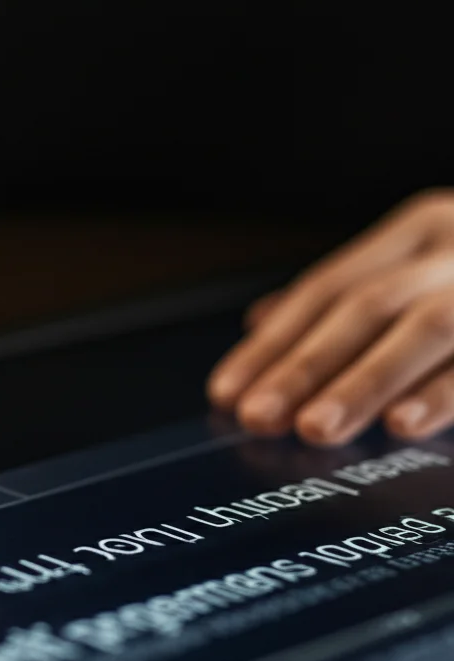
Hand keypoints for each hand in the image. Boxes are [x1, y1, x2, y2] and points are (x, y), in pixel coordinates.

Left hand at [208, 190, 453, 445]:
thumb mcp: (425, 261)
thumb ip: (353, 289)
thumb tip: (262, 321)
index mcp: (418, 230)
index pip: (326, 289)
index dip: (273, 342)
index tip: (228, 390)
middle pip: (363, 306)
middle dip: (303, 364)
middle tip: (257, 415)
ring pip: (423, 328)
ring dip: (364, 382)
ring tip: (315, 430)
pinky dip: (447, 392)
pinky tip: (407, 427)